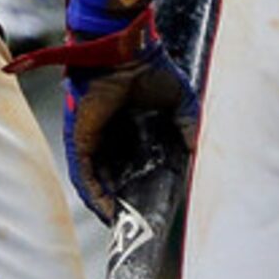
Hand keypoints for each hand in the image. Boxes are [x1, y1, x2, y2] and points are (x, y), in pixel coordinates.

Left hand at [6, 7, 199, 220]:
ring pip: (97, 183)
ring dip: (108, 205)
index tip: (155, 204)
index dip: (143, 186)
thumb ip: (189, 127)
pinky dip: (95, 196)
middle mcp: (110, 137)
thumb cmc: (152, 69)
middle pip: (114, 178)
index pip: (134, 165)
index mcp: (130, 127)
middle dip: (125, 201)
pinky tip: (108, 212)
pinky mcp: (81, 141)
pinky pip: (84, 176)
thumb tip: (197, 152)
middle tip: (140, 223)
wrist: (127, 52)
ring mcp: (94, 140)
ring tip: (125, 225)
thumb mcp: (181, 102)